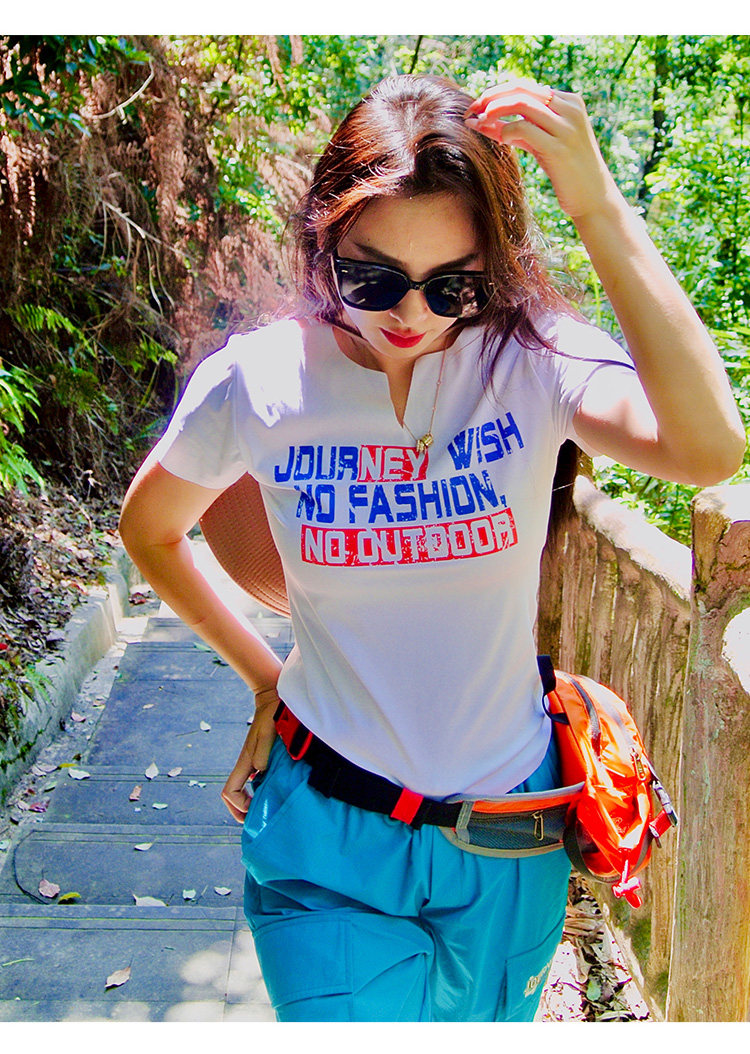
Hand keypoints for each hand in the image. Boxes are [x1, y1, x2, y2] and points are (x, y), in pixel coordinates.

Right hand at [221, 689, 278, 822]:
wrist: (272, 698)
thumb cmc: (271, 714)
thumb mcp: (268, 733)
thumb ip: (263, 753)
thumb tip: (258, 773)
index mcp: (245, 761)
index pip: (230, 791)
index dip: (238, 805)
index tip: (252, 810)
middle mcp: (247, 764)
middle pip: (232, 795)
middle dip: (240, 811)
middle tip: (256, 821)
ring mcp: (253, 761)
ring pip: (242, 789)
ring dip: (249, 803)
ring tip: (264, 811)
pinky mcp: (261, 757)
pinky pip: (255, 781)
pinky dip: (259, 791)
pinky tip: (272, 792)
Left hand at [464, 75, 618, 220]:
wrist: (594, 198)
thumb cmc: (566, 173)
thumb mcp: (543, 145)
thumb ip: (520, 131)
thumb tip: (483, 121)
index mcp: (569, 102)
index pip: (527, 86)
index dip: (498, 92)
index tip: (478, 105)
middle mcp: (570, 109)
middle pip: (521, 89)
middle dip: (491, 97)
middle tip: (471, 110)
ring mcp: (566, 127)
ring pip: (521, 103)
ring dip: (494, 111)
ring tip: (479, 123)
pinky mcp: (559, 148)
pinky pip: (524, 128)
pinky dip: (505, 130)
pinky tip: (500, 139)